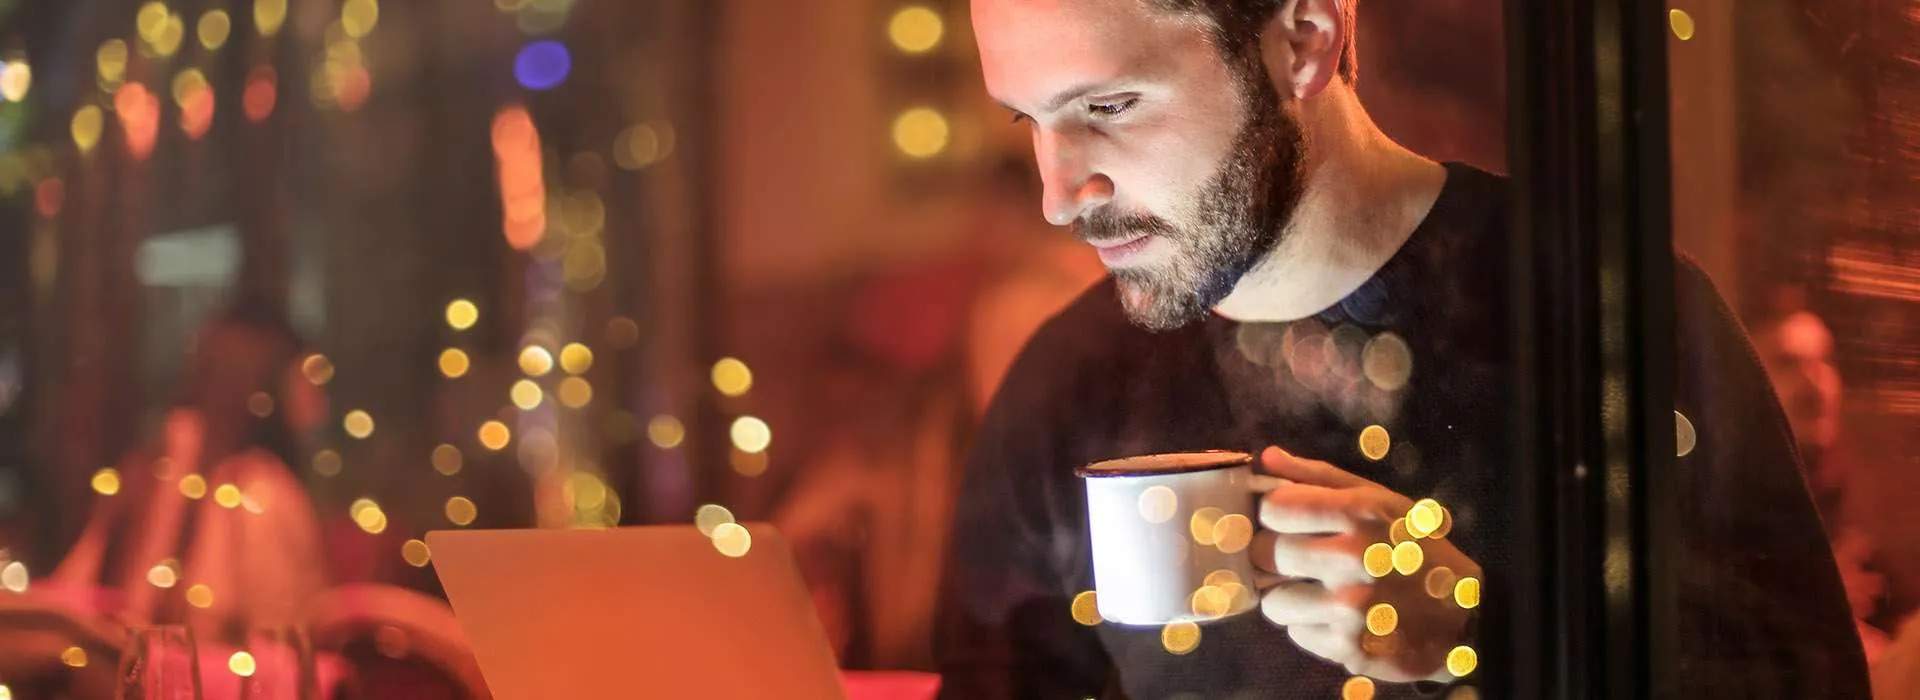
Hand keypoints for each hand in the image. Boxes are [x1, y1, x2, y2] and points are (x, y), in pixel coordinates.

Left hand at [1251, 446, 1481, 682]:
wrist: (1465, 617)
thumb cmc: (1416, 551)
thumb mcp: (1382, 501)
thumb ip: (1320, 478)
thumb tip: (1267, 459)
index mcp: (1360, 513)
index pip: (1273, 508)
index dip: (1272, 516)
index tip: (1284, 523)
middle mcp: (1353, 558)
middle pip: (1265, 554)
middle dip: (1275, 557)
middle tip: (1300, 560)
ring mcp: (1349, 606)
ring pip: (1274, 601)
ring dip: (1290, 598)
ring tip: (1321, 593)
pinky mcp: (1349, 647)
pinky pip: (1297, 634)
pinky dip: (1312, 628)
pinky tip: (1339, 619)